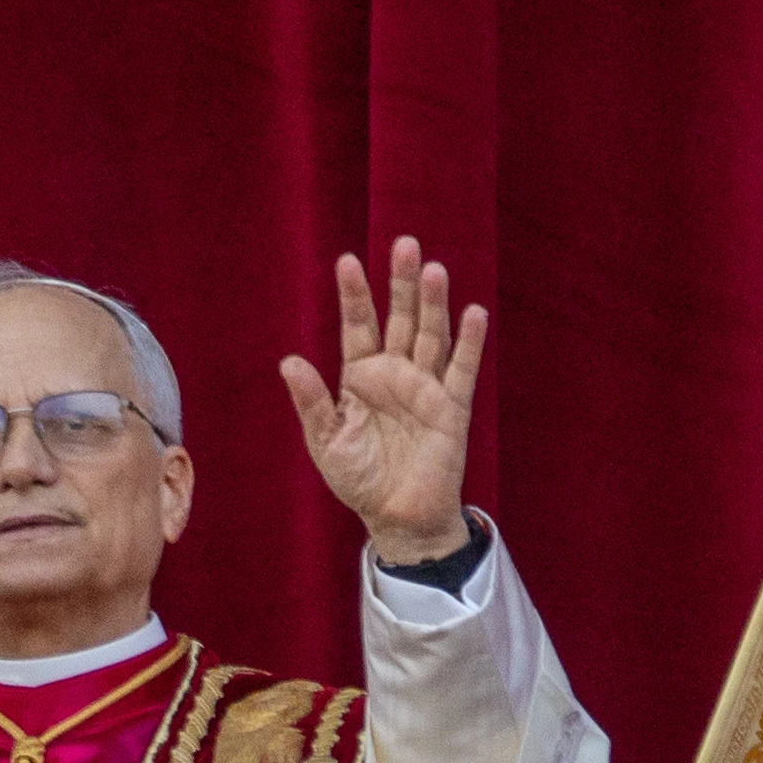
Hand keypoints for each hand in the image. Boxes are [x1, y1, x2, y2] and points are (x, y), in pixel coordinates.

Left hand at [278, 237, 484, 565]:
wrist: (397, 519)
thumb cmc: (359, 479)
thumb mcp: (326, 440)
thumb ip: (313, 401)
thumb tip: (288, 361)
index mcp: (361, 377)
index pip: (359, 326)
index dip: (354, 295)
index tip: (347, 261)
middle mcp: (396, 374)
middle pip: (400, 319)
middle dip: (401, 283)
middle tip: (404, 243)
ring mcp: (426, 388)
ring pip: (431, 336)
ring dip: (433, 304)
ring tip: (434, 269)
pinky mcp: (452, 410)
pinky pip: (462, 371)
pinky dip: (469, 343)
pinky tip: (473, 313)